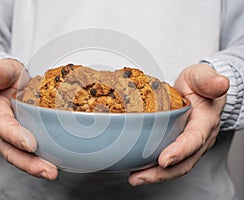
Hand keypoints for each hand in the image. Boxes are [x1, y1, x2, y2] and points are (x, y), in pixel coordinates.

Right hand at [0, 59, 57, 179]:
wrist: (5, 86)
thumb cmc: (6, 78)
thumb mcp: (4, 69)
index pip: (1, 124)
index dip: (13, 135)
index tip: (30, 144)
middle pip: (10, 150)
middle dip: (28, 162)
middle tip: (48, 170)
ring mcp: (8, 137)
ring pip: (19, 156)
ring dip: (36, 167)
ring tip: (53, 173)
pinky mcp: (20, 140)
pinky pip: (28, 153)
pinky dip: (41, 160)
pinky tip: (56, 164)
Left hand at [128, 63, 228, 185]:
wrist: (199, 89)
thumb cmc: (199, 83)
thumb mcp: (202, 76)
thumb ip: (209, 80)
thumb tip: (221, 83)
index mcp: (206, 121)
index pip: (194, 139)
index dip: (180, 150)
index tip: (164, 159)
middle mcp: (199, 137)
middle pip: (184, 161)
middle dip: (162, 173)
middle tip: (139, 177)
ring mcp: (190, 144)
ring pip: (176, 166)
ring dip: (155, 174)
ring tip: (134, 178)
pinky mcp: (179, 145)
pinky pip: (169, 160)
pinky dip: (153, 168)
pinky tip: (137, 169)